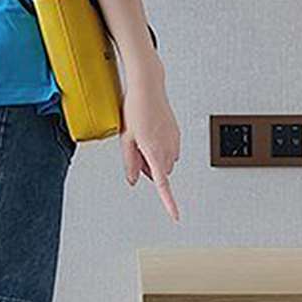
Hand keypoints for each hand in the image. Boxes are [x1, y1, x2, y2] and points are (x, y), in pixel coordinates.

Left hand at [120, 68, 180, 222]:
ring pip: (163, 162)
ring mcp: (175, 141)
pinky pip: (168, 150)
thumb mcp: (125, 139)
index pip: (163, 184)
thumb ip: (130, 163)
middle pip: (158, 172)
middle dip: (148, 167)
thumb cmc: (135, 108)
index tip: (176, 216)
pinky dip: (158, 147)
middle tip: (136, 148)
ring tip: (142, 135)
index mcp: (155, 152)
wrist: (148, 86)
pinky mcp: (176, 134)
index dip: (169, 203)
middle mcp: (169, 148)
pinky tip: (150, 131)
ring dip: (153, 157)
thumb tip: (134, 181)